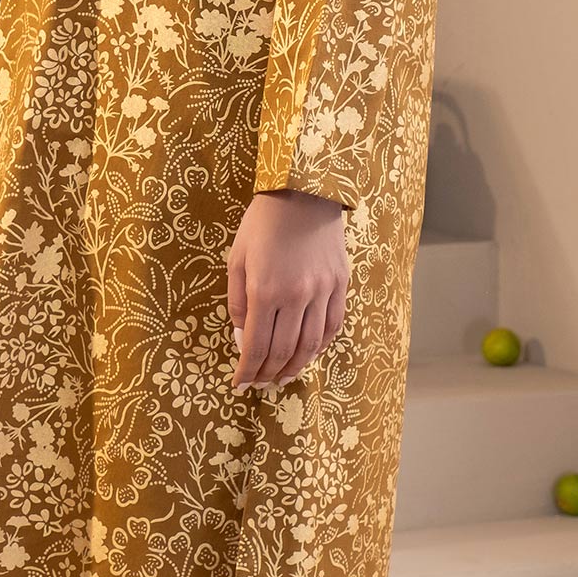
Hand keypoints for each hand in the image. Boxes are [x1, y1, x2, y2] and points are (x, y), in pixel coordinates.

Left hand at [227, 188, 348, 389]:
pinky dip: (320, 346)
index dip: (247, 371)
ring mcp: (322, 291)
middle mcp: (297, 296)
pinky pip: (332, 326)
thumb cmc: (262, 224)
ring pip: (311, 345)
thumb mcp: (237, 260)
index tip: (240, 384)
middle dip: (269, 374)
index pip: (256, 346)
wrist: (303, 192)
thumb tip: (243, 337)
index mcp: (266, 290)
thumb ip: (238, 303)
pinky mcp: (340, 285)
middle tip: (261, 384)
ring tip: (283, 376)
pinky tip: (308, 353)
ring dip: (295, 366)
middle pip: (283, 351)